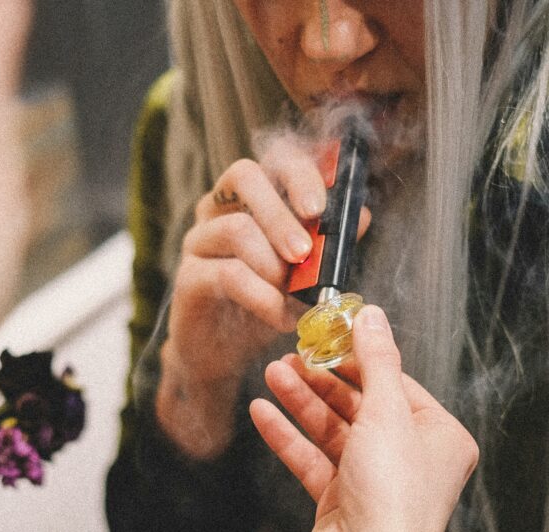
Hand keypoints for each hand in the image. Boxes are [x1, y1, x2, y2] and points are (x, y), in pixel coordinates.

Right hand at [158, 142, 369, 457]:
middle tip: (305, 253)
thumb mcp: (306, 273)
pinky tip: (281, 316)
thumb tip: (361, 215)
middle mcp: (219, 207)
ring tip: (294, 294)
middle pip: (245, 176)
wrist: (224, 355)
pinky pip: (227, 275)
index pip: (273, 159)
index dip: (300, 174)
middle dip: (282, 213)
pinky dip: (263, 297)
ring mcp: (199, 240)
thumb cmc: (265, 304)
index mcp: (252, 196)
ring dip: (274, 263)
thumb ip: (329, 243)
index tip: (319, 208)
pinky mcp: (188, 277)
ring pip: (236, 229)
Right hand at [249, 305, 474, 531]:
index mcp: (438, 436)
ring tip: (272, 375)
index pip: (395, 383)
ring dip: (301, 402)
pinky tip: (263, 413)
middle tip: (292, 355)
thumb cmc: (394, 498)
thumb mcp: (387, 411)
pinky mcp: (341, 499)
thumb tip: (372, 316)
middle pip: (359, 404)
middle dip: (322, 380)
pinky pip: (312, 458)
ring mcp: (373, 479)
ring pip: (332, 430)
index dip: (359, 357)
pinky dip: (288, 436)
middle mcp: (409, 457)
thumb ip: (377, 360)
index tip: (330, 335)